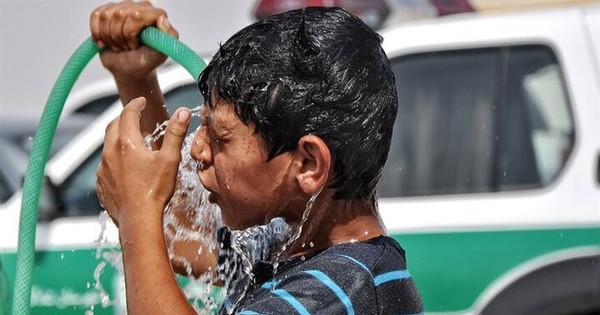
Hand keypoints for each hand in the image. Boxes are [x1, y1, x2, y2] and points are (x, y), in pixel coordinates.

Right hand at [90, 1, 178, 80]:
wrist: (129, 68)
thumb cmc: (145, 61)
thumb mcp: (160, 54)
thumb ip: (168, 37)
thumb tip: (162, 19)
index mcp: (155, 15)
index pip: (138, 15)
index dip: (131, 32)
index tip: (134, 45)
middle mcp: (141, 8)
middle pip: (120, 14)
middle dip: (120, 37)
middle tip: (127, 47)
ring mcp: (124, 7)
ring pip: (107, 15)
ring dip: (109, 36)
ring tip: (119, 45)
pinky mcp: (108, 11)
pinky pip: (96, 16)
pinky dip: (98, 33)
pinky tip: (106, 41)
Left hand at [96, 97, 189, 229]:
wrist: (138, 220)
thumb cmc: (155, 190)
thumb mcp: (170, 159)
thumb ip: (175, 133)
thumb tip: (183, 111)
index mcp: (127, 143)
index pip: (128, 114)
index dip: (135, 105)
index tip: (141, 101)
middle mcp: (110, 152)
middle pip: (113, 126)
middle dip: (124, 118)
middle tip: (135, 117)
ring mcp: (103, 168)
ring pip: (108, 145)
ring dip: (118, 139)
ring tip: (132, 142)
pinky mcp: (101, 182)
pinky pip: (105, 164)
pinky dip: (114, 158)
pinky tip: (125, 166)